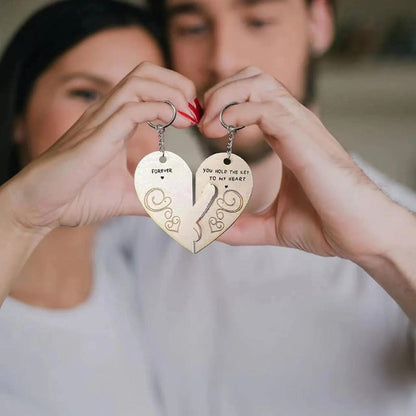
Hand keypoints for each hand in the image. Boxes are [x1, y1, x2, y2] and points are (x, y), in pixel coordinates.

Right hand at [6, 62, 196, 232]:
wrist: (42, 208)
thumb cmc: (76, 197)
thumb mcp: (124, 196)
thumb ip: (149, 196)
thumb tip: (172, 205)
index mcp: (113, 122)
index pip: (147, 86)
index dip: (175, 93)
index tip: (192, 117)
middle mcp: (106, 114)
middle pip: (144, 72)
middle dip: (176, 82)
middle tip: (195, 109)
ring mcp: (99, 122)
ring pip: (137, 82)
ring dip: (170, 91)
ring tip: (188, 113)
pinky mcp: (95, 137)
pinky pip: (129, 110)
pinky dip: (156, 109)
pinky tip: (172, 121)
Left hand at [199, 66, 406, 262]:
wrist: (361, 236)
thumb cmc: (326, 225)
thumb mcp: (272, 225)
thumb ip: (242, 225)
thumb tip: (214, 232)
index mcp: (287, 136)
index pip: (252, 97)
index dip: (223, 103)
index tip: (202, 126)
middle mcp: (294, 124)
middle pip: (252, 78)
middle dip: (219, 91)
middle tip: (201, 120)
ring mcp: (300, 127)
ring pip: (257, 83)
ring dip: (224, 96)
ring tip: (206, 125)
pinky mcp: (304, 137)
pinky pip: (266, 108)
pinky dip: (236, 112)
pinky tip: (219, 131)